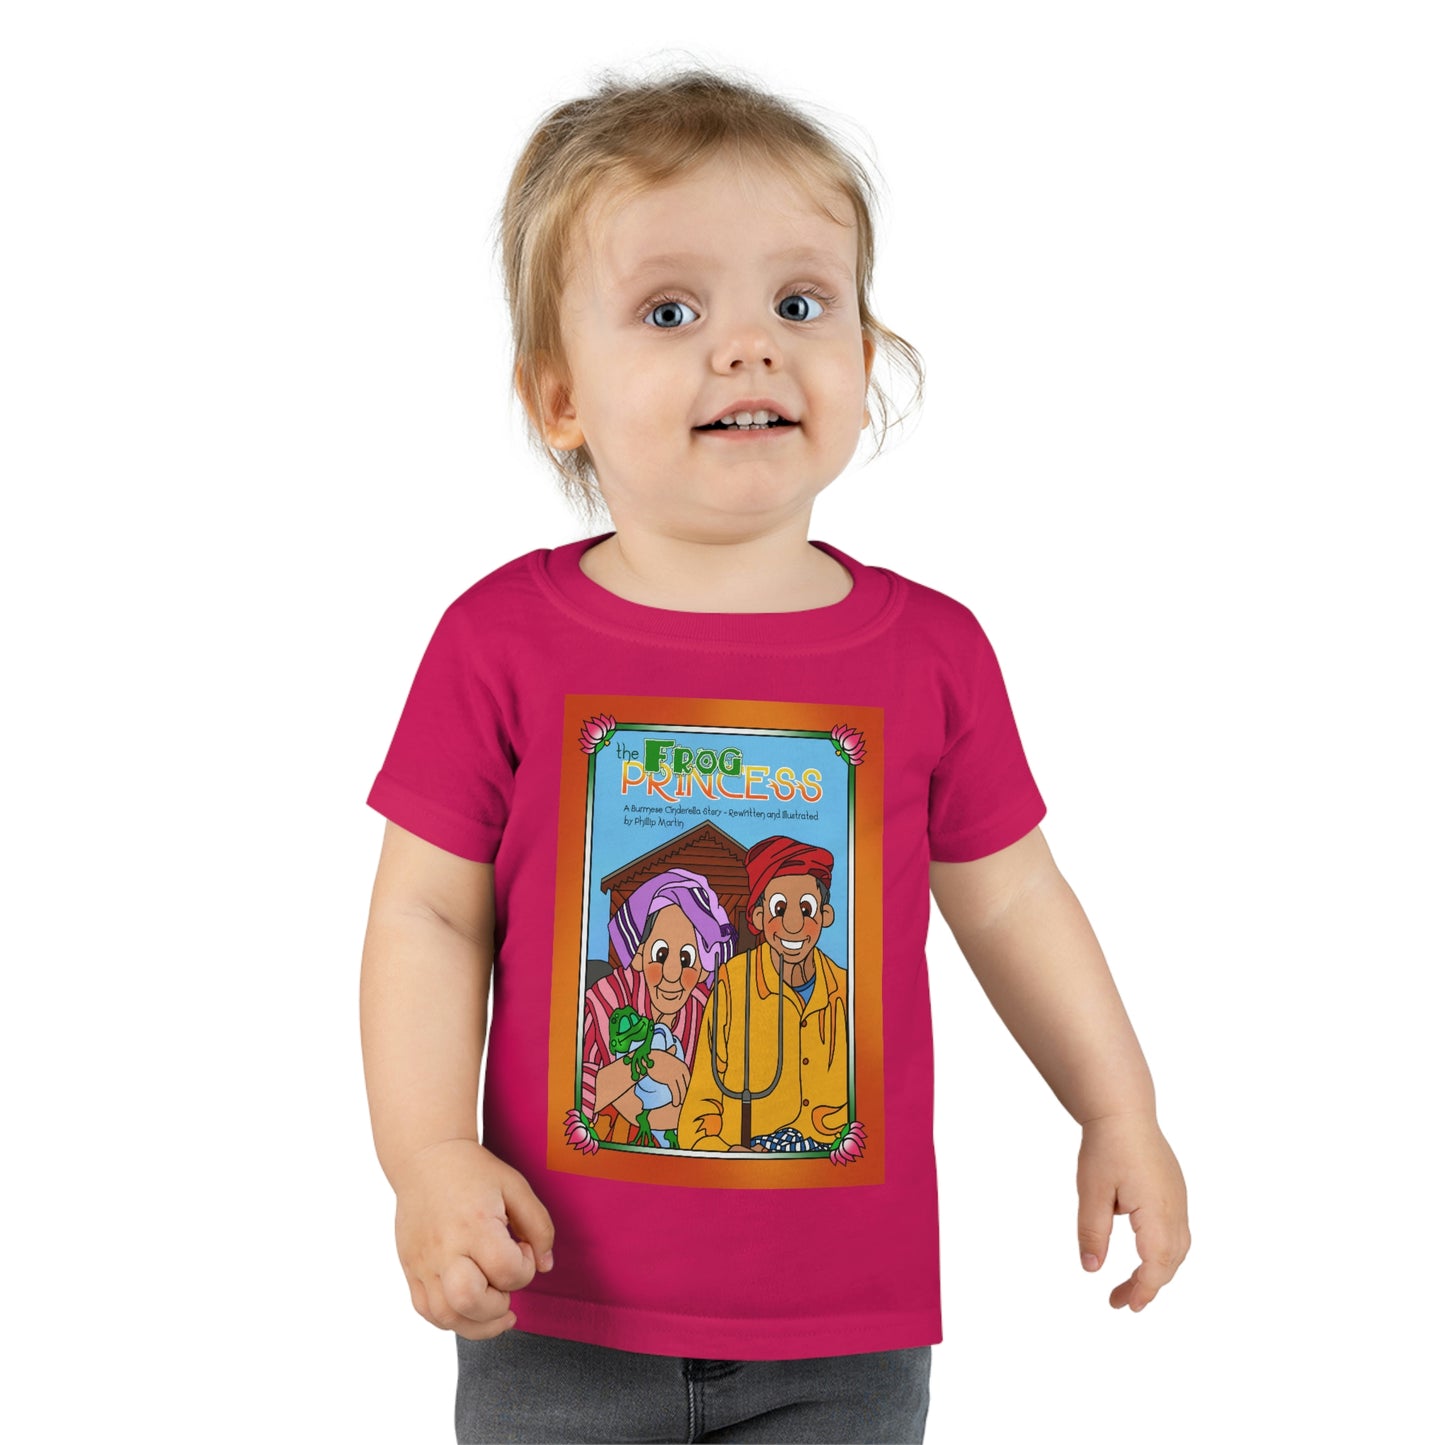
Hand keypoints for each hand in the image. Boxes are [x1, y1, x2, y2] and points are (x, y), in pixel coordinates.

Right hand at [392, 1138, 555, 1340]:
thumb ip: (539, 1226)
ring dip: (478, 1323)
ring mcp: (423, 1262)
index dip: (525, 1268)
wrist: (425, 1159)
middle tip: (506, 1284)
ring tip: (495, 1308)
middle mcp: (445, 1248)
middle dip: (498, 1306)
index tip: (521, 1249)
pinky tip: (471, 1308)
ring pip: (446, 1317)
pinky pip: (428, 1312)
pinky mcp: (411, 1270)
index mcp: (474, 1224)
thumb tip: (545, 1266)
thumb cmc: (473, 1172)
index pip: (506, 1270)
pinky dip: (452, 1320)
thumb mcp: (516, 1186)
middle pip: (469, 1301)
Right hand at [642, 1049, 690, 1104]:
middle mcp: (682, 1069)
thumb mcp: (666, 1054)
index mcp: (682, 1065)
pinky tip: (675, 1104)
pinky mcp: (670, 1079)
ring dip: (680, 1098)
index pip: (688, 1079)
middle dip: (684, 1094)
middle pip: (685, 1085)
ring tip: (678, 1104)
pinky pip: (675, 1091)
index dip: (686, 1087)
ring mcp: (676, 1074)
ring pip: (681, 1090)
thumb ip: (672, 1053)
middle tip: (682, 1101)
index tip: (685, 1094)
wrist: (647, 1059)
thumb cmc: (655, 1056)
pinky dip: (676, 1099)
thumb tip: (674, 1047)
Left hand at [1076, 1112, 1189, 1310]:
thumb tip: (1092, 1269)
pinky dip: (1162, 1251)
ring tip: (1131, 1284)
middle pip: (1170, 1262)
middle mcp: (1175, 1209)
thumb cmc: (1106, 1147)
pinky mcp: (1175, 1191)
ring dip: (1157, 1270)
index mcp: (1157, 1211)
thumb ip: (1092, 1232)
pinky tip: (1143, 1253)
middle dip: (1147, 1286)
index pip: (1157, 1265)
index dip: (1143, 1289)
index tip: (1126, 1306)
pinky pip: (1176, 1231)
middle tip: (1120, 1301)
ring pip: (1177, 1248)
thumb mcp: (1092, 1191)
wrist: (1123, 1111)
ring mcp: (1179, 1199)